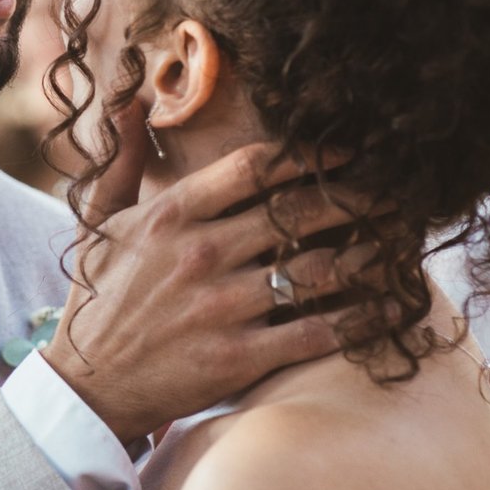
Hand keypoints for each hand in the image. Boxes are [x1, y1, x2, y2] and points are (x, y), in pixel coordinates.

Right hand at [41, 122, 373, 444]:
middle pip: (299, 212)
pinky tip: (392, 307)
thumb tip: (135, 100)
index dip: (310, 154)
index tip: (349, 151)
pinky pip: (317, 332)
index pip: (255, 168)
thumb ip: (124, 159)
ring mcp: (222, 307)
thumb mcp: (98, 222)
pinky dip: (361, 319)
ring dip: (370, 254)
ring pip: (318, 270)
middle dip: (357, 199)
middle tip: (398, 193)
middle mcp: (201, 254)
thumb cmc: (97, 301)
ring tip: (405, 243)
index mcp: (171, 216)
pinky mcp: (238, 358)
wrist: (84, 389)